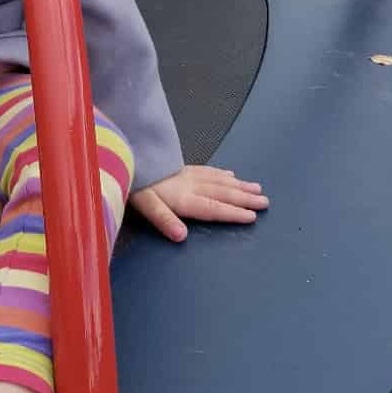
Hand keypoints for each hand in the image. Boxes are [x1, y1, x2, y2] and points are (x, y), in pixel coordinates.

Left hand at [130, 165, 267, 242]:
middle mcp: (191, 184)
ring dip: (239, 185)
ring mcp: (187, 174)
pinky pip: (209, 170)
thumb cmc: (136, 184)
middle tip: (265, 201)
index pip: (213, 208)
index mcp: (184, 197)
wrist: (126, 155)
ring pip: (219, 180)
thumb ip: (164, 220)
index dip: (233, 212)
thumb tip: (182, 236)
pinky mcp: (181, 167)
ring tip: (256, 188)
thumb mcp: (145, 205)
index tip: (253, 216)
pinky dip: (222, 173)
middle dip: (245, 198)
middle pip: (223, 192)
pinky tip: (230, 174)